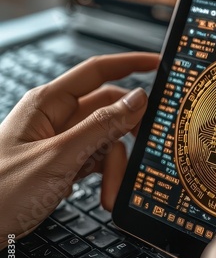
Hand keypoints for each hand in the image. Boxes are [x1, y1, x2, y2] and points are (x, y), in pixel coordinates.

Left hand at [0, 52, 158, 247]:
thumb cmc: (0, 191)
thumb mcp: (57, 157)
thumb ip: (99, 127)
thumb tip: (136, 101)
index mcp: (48, 103)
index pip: (97, 72)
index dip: (130, 64)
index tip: (158, 63)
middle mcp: (56, 118)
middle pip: (108, 110)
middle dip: (128, 131)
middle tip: (148, 144)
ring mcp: (63, 142)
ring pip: (106, 139)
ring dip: (116, 165)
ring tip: (112, 191)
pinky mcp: (66, 164)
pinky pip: (98, 160)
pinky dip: (107, 176)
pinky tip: (106, 193)